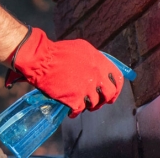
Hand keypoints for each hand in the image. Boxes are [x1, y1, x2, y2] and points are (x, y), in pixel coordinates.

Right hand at [4, 27, 121, 116]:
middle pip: (109, 94)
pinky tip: (71, 111)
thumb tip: (98, 67)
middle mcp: (96, 76)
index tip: (113, 91)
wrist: (42, 60)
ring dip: (89, 105)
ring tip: (83, 104)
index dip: (117, 87)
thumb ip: (94, 59)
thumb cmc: (58, 51)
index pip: (117, 78)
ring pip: (94, 103)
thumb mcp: (81, 48)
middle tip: (100, 102)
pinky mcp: (75, 99)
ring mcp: (86, 89)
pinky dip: (75, 112)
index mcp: (99, 62)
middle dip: (105, 99)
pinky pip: (79, 110)